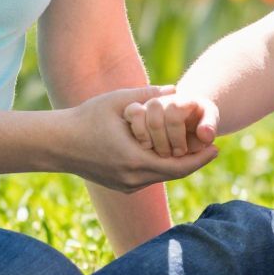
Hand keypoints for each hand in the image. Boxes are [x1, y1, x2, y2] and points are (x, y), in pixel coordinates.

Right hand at [56, 86, 216, 191]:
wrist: (56, 143)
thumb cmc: (86, 118)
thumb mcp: (118, 101)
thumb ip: (149, 94)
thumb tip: (177, 89)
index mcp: (135, 161)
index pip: (179, 167)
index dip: (201, 158)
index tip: (217, 148)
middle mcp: (133, 179)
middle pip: (174, 174)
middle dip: (193, 161)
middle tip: (211, 148)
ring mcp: (126, 185)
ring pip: (161, 177)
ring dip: (177, 164)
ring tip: (194, 149)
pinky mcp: (120, 186)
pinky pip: (149, 177)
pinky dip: (161, 166)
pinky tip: (169, 154)